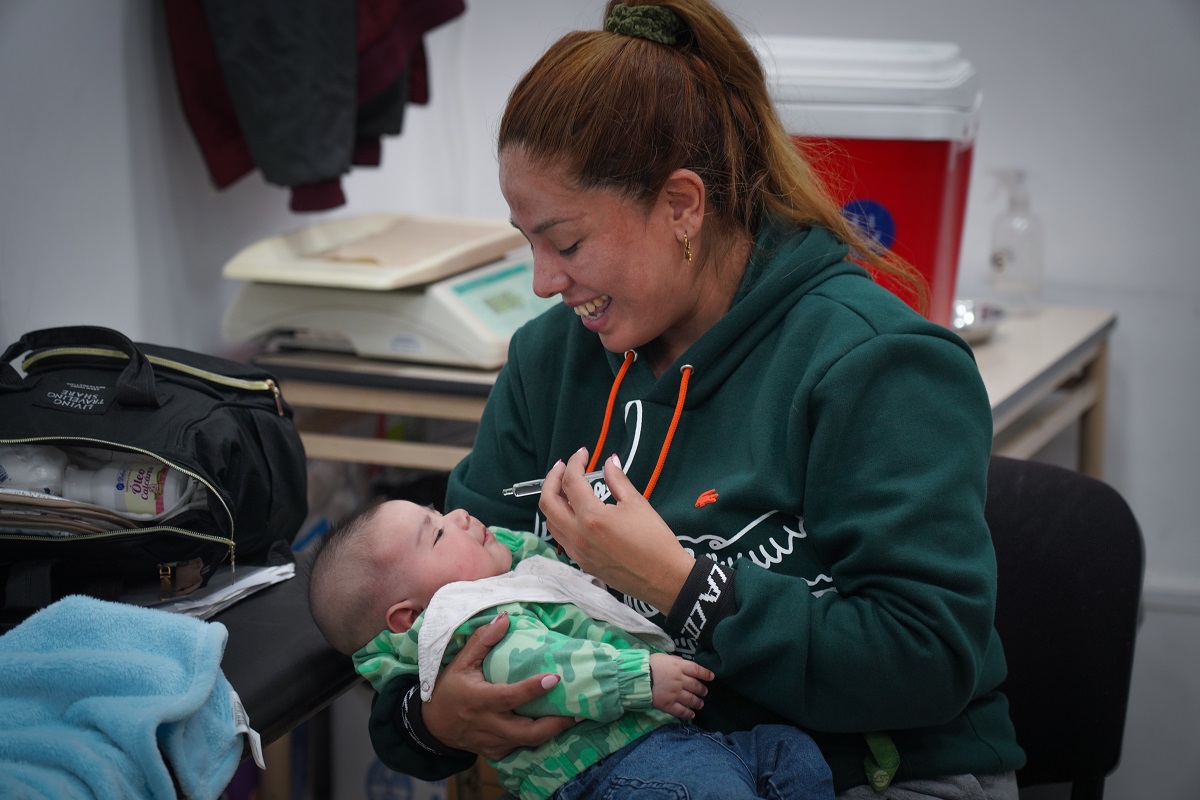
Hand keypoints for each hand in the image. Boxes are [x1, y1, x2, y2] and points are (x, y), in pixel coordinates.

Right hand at [422, 612, 576, 759]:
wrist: (433, 727)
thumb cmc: (449, 690)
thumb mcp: (461, 662)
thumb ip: (483, 640)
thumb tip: (505, 617)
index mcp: (480, 701)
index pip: (509, 697)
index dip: (532, 689)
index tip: (555, 677)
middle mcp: (489, 725)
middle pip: (529, 732)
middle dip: (557, 724)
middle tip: (580, 709)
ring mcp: (494, 743)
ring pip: (530, 742)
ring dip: (554, 731)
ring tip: (576, 716)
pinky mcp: (497, 753)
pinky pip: (522, 747)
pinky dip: (540, 737)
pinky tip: (555, 725)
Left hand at [539, 448, 695, 611]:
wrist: (664, 578)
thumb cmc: (655, 539)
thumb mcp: (637, 504)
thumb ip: (618, 480)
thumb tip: (609, 461)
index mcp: (592, 517)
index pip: (571, 482)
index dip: (575, 462)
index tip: (583, 453)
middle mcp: (577, 535)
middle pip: (548, 502)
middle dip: (552, 479)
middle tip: (564, 467)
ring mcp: (576, 551)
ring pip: (550, 521)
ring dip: (553, 500)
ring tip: (566, 487)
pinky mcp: (581, 563)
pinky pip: (561, 537)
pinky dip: (561, 519)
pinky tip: (575, 512)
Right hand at [649, 653, 713, 719]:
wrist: (636, 678)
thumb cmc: (648, 664)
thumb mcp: (663, 657)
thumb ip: (675, 661)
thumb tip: (683, 664)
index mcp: (679, 667)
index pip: (697, 670)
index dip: (705, 674)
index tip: (711, 677)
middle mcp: (680, 680)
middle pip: (695, 686)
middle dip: (702, 690)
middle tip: (705, 692)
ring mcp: (675, 694)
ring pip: (691, 699)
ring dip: (698, 702)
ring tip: (701, 704)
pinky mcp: (668, 705)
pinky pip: (681, 711)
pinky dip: (688, 714)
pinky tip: (692, 715)